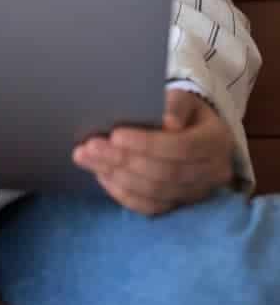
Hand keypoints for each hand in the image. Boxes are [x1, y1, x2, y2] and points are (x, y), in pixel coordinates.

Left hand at [72, 89, 233, 215]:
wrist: (194, 129)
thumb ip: (175, 105)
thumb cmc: (183, 110)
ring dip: (116, 176)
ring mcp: (198, 194)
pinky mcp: (180, 205)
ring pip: (155, 192)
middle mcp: (213, 172)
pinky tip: (102, 176)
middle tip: (88, 148)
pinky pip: (150, 207)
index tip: (115, 135)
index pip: (182, 147)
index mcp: (216, 141)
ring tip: (87, 159)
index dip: (147, 144)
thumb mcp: (183, 97)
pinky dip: (123, 193)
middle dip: (122, 161)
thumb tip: (167, 123)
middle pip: (165, 173)